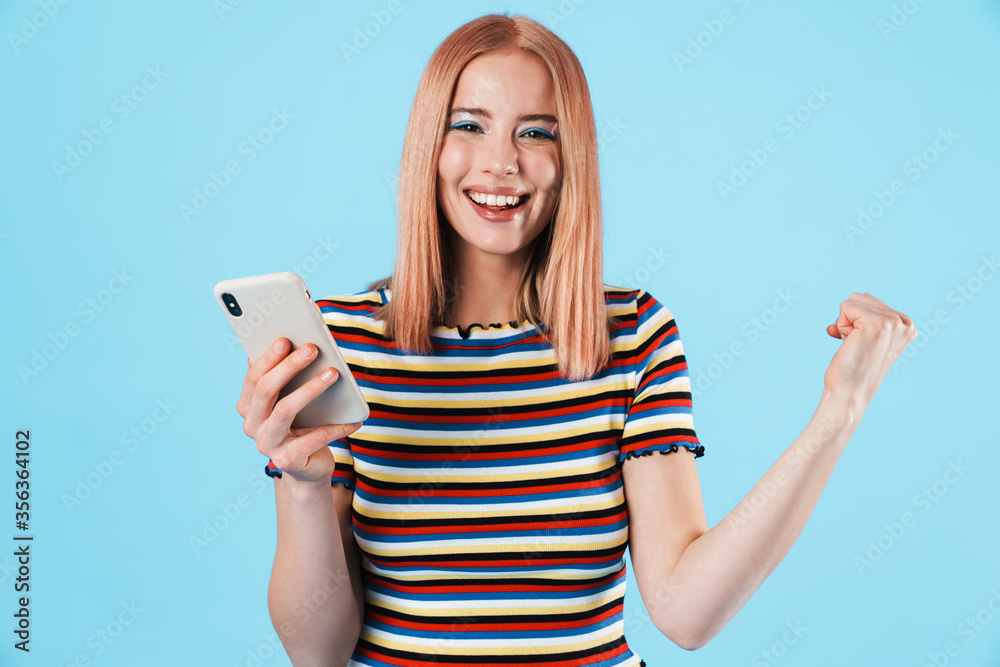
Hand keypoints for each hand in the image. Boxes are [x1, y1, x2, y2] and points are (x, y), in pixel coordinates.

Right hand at [237, 338, 362, 485]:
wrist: (307, 467)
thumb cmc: (302, 424)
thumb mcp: (291, 400)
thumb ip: (286, 377)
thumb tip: (291, 343)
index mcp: (248, 407)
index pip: (253, 378)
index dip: (268, 358)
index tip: (286, 339)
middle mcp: (252, 425)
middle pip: (266, 390)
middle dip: (289, 366)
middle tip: (313, 349)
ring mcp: (267, 445)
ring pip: (286, 410)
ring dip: (311, 389)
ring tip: (333, 373)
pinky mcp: (287, 460)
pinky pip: (314, 438)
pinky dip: (336, 427)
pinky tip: (354, 418)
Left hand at [823, 292, 917, 406]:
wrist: (849, 392)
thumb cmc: (852, 369)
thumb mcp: (865, 339)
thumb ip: (861, 321)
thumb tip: (837, 319)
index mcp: (906, 325)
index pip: (868, 301)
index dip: (855, 321)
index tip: (862, 344)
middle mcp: (904, 322)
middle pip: (860, 297)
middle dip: (849, 320)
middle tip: (857, 346)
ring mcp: (892, 322)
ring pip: (852, 300)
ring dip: (844, 323)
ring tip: (855, 346)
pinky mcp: (877, 323)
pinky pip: (845, 307)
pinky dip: (841, 326)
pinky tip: (851, 344)